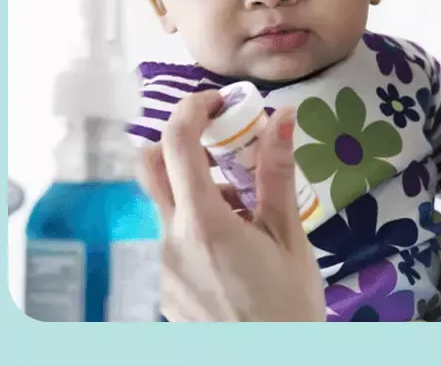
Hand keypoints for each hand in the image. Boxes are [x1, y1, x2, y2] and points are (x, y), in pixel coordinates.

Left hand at [138, 91, 324, 321]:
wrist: (271, 363)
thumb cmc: (288, 304)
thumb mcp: (289, 236)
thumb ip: (278, 173)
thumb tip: (282, 116)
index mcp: (203, 223)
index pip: (177, 143)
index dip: (194, 109)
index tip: (220, 102)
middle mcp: (169, 241)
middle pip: (151, 166)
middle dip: (182, 143)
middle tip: (225, 148)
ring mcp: (162, 267)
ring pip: (164, 206)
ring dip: (196, 189)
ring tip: (245, 212)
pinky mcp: (163, 289)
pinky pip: (170, 240)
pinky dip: (195, 226)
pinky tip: (233, 249)